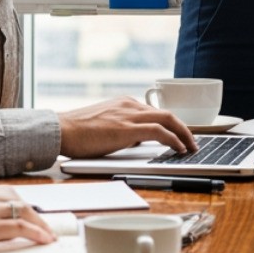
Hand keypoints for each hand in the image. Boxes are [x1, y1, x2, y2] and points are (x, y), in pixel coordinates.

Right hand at [0, 179, 54, 252]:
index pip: (4, 192)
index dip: (18, 203)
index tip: (26, 211)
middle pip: (18, 199)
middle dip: (33, 211)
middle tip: (42, 223)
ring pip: (24, 211)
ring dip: (40, 223)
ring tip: (48, 233)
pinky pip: (21, 228)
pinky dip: (36, 232)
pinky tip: (44, 239)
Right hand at [59, 97, 196, 157]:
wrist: (60, 130)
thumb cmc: (76, 132)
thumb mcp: (104, 125)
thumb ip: (121, 128)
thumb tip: (135, 140)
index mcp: (124, 103)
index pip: (155, 112)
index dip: (172, 124)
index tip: (180, 135)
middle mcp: (130, 105)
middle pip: (167, 114)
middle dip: (184, 128)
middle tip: (193, 141)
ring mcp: (129, 115)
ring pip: (168, 120)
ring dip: (184, 134)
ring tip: (191, 147)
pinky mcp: (127, 129)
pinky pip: (159, 132)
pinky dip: (174, 139)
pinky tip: (179, 149)